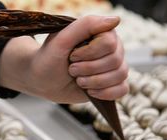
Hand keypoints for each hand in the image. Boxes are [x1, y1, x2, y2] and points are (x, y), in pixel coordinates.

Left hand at [0, 15, 128, 103]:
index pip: (109, 43)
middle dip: (89, 69)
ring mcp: (114, 66)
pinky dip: (106, 93)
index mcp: (102, 32)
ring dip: (95, 81)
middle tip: (72, 70)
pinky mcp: (112, 84)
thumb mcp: (62, 38)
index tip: (72, 56)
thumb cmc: (50, 57)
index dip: (89, 53)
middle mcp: (112, 47)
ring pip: (120, 74)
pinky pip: (123, 89)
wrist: (43, 80)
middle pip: (115, 60)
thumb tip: (116, 20)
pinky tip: (91, 91)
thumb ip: (86, 25)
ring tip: (79, 81)